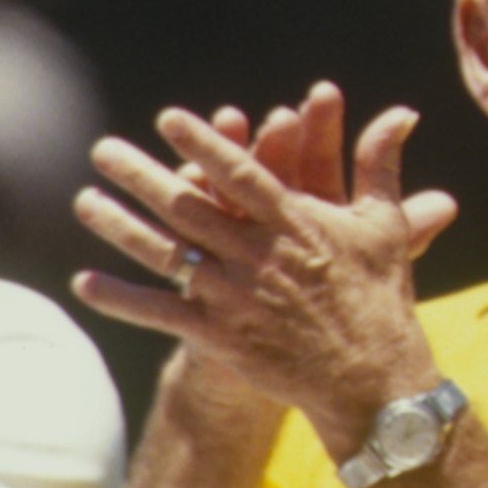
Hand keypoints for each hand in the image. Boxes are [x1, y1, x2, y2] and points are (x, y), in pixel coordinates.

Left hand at [74, 91, 456, 457]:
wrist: (369, 375)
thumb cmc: (379, 294)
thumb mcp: (385, 222)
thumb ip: (381, 163)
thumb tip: (402, 112)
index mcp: (296, 222)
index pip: (241, 173)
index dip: (204, 144)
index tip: (170, 118)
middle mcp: (257, 254)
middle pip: (188, 206)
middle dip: (142, 175)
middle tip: (104, 149)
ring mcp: (234, 295)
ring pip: (166, 253)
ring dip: (120, 225)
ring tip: (85, 200)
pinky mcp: (220, 334)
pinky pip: (160, 312)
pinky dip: (121, 298)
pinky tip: (86, 282)